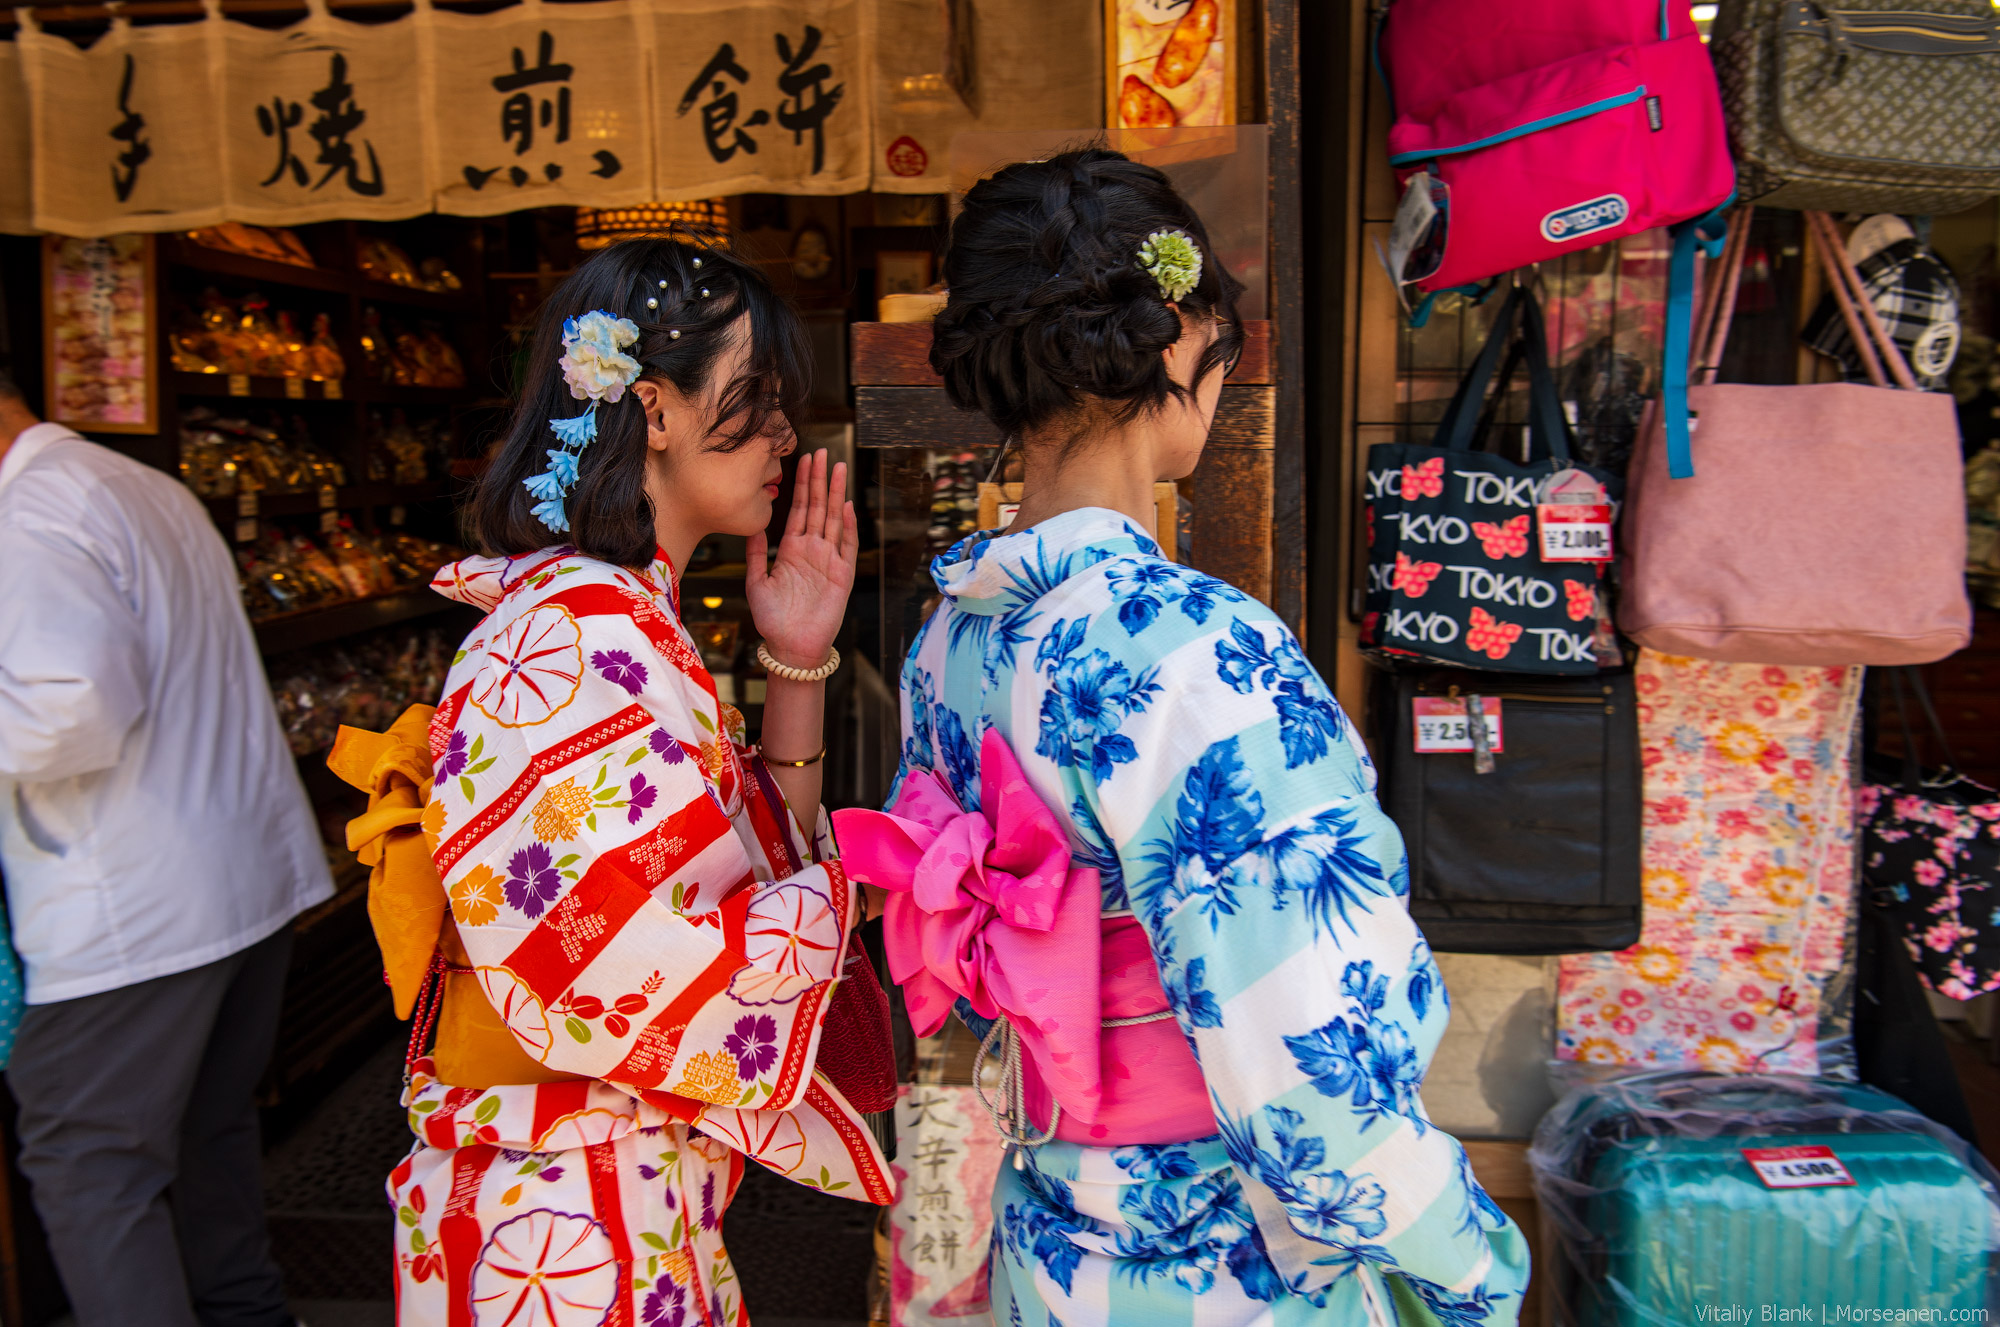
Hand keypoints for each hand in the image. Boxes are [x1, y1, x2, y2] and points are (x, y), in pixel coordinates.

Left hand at [746, 449, 858, 670]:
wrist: (790, 647)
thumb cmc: (773, 620)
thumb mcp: (756, 583)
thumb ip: (756, 554)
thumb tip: (753, 526)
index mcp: (791, 549)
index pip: (799, 509)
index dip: (802, 484)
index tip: (803, 459)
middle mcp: (812, 550)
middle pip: (818, 507)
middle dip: (821, 480)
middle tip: (824, 453)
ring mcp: (829, 561)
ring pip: (834, 520)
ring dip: (836, 494)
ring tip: (838, 469)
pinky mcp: (842, 575)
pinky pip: (846, 546)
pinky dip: (847, 526)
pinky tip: (845, 507)